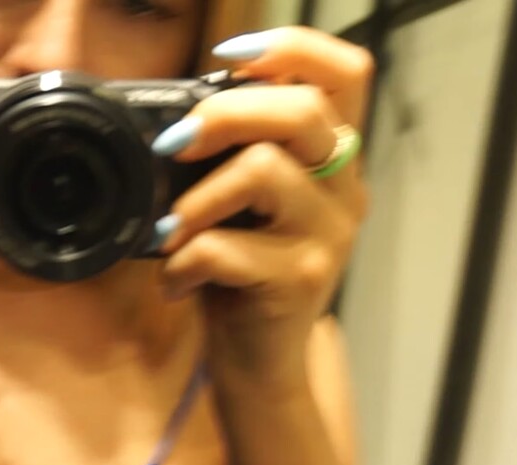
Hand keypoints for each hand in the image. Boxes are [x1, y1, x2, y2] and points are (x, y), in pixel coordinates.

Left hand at [151, 26, 373, 391]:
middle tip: (173, 146)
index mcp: (335, 157)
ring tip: (170, 229)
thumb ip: (238, 152)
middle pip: (302, 111)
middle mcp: (345, 189)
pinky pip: (227, 246)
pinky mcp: (300, 280)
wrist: (262, 365)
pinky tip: (175, 279)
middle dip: (223, 114)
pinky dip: (184, 259)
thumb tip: (179, 110)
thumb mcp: (247, 204)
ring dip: (195, 198)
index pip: (346, 72)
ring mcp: (329, 236)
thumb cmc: (243, 275)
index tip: (228, 56)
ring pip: (263, 172)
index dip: (290, 47)